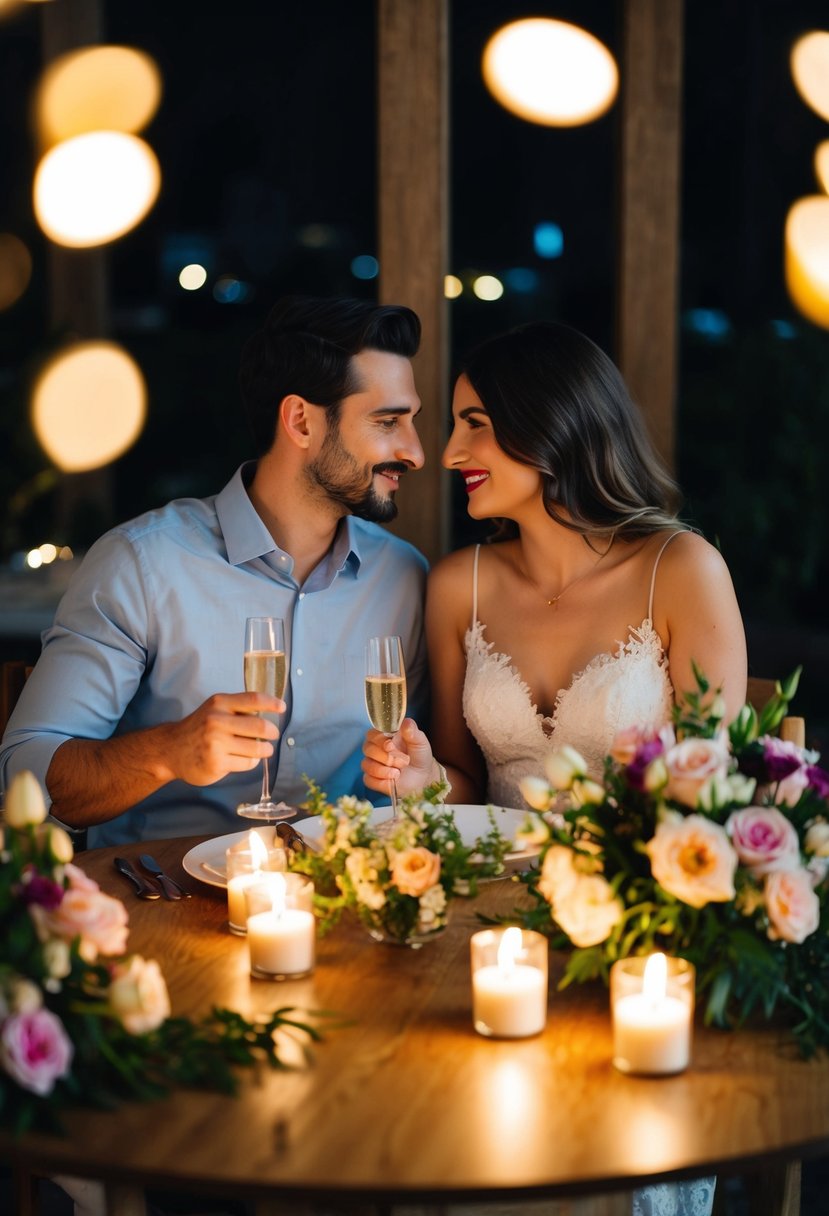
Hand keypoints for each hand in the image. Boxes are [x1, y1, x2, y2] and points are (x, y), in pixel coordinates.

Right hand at [160, 692, 284, 787]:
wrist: (171, 750)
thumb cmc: (199, 728)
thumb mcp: (214, 709)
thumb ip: (238, 708)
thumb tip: (271, 711)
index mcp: (219, 703)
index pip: (253, 699)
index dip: (271, 703)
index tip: (282, 708)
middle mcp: (217, 721)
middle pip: (260, 726)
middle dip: (272, 732)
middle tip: (272, 735)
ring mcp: (216, 744)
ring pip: (256, 748)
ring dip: (265, 750)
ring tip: (262, 749)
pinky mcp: (216, 763)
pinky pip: (247, 763)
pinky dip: (251, 761)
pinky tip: (243, 758)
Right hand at [361, 717, 436, 797]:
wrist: (423, 776)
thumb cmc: (420, 756)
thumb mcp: (420, 742)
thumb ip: (412, 732)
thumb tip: (406, 722)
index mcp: (384, 736)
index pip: (372, 734)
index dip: (380, 740)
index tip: (391, 745)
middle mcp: (375, 749)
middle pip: (367, 749)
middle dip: (386, 757)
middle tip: (403, 761)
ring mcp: (372, 764)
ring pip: (367, 765)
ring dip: (384, 770)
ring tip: (399, 771)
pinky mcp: (372, 780)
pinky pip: (368, 780)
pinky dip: (382, 781)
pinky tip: (393, 779)